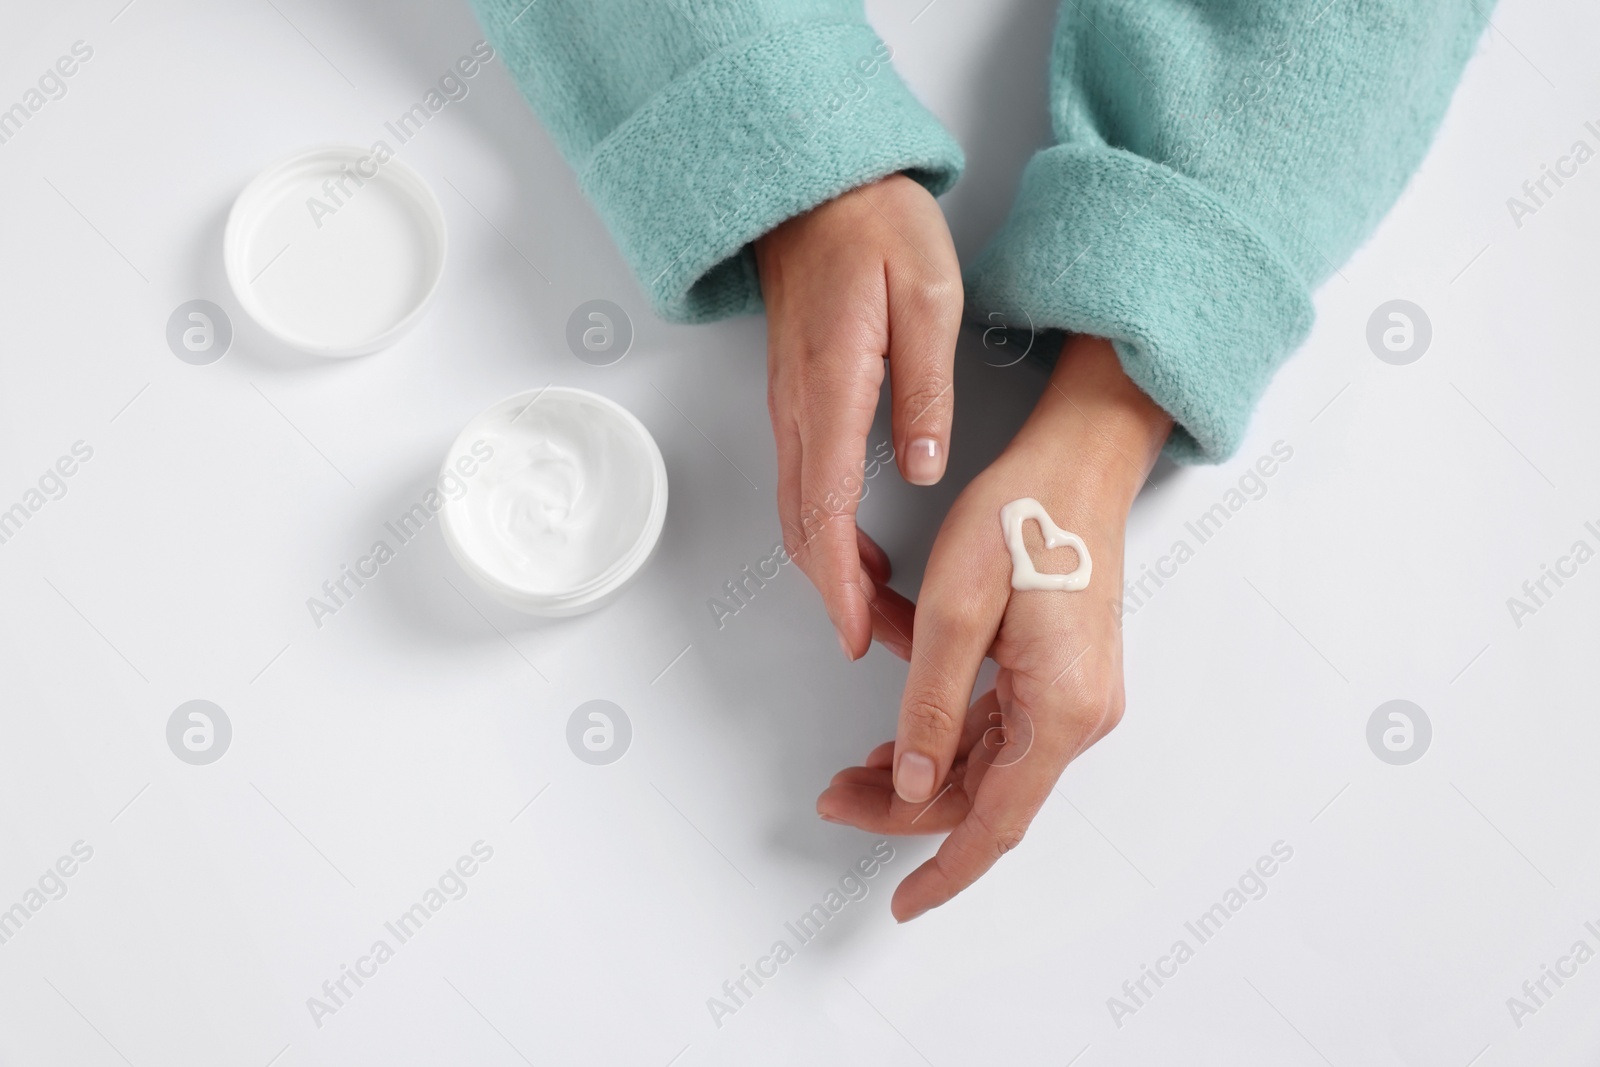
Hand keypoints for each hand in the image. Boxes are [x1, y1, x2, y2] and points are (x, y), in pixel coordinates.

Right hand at [754, 173, 961, 659]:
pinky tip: (866, 555)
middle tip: (890, 643)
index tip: (856, 632)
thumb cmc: (874, 227)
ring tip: (886, 614)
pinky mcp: (796, 404)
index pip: (826, 509)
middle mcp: (797, 410)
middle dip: (842, 598)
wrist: (816, 190)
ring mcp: (789, 410)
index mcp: (830, 387)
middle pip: (804, 529)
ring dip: (835, 574)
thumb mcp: (929, 294)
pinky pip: (805, 488)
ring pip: (800, 516)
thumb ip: (925, 386)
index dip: (840, 582)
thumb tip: (920, 468)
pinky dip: (829, 537)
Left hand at [817, 335, 1172, 919]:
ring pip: (983, 763)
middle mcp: (1078, 714)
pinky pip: (995, 726)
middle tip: (834, 797)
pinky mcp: (1061, 676)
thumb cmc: (1026, 516)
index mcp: (1061, 709)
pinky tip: (900, 732)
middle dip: (903, 805)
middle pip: (981, 794)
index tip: (903, 905)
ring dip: (917, 769)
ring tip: (852, 771)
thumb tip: (909, 781)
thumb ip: (929, 708)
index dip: (943, 871)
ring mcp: (1073, 697)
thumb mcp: (954, 611)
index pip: (994, 822)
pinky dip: (943, 733)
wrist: (1078, 463)